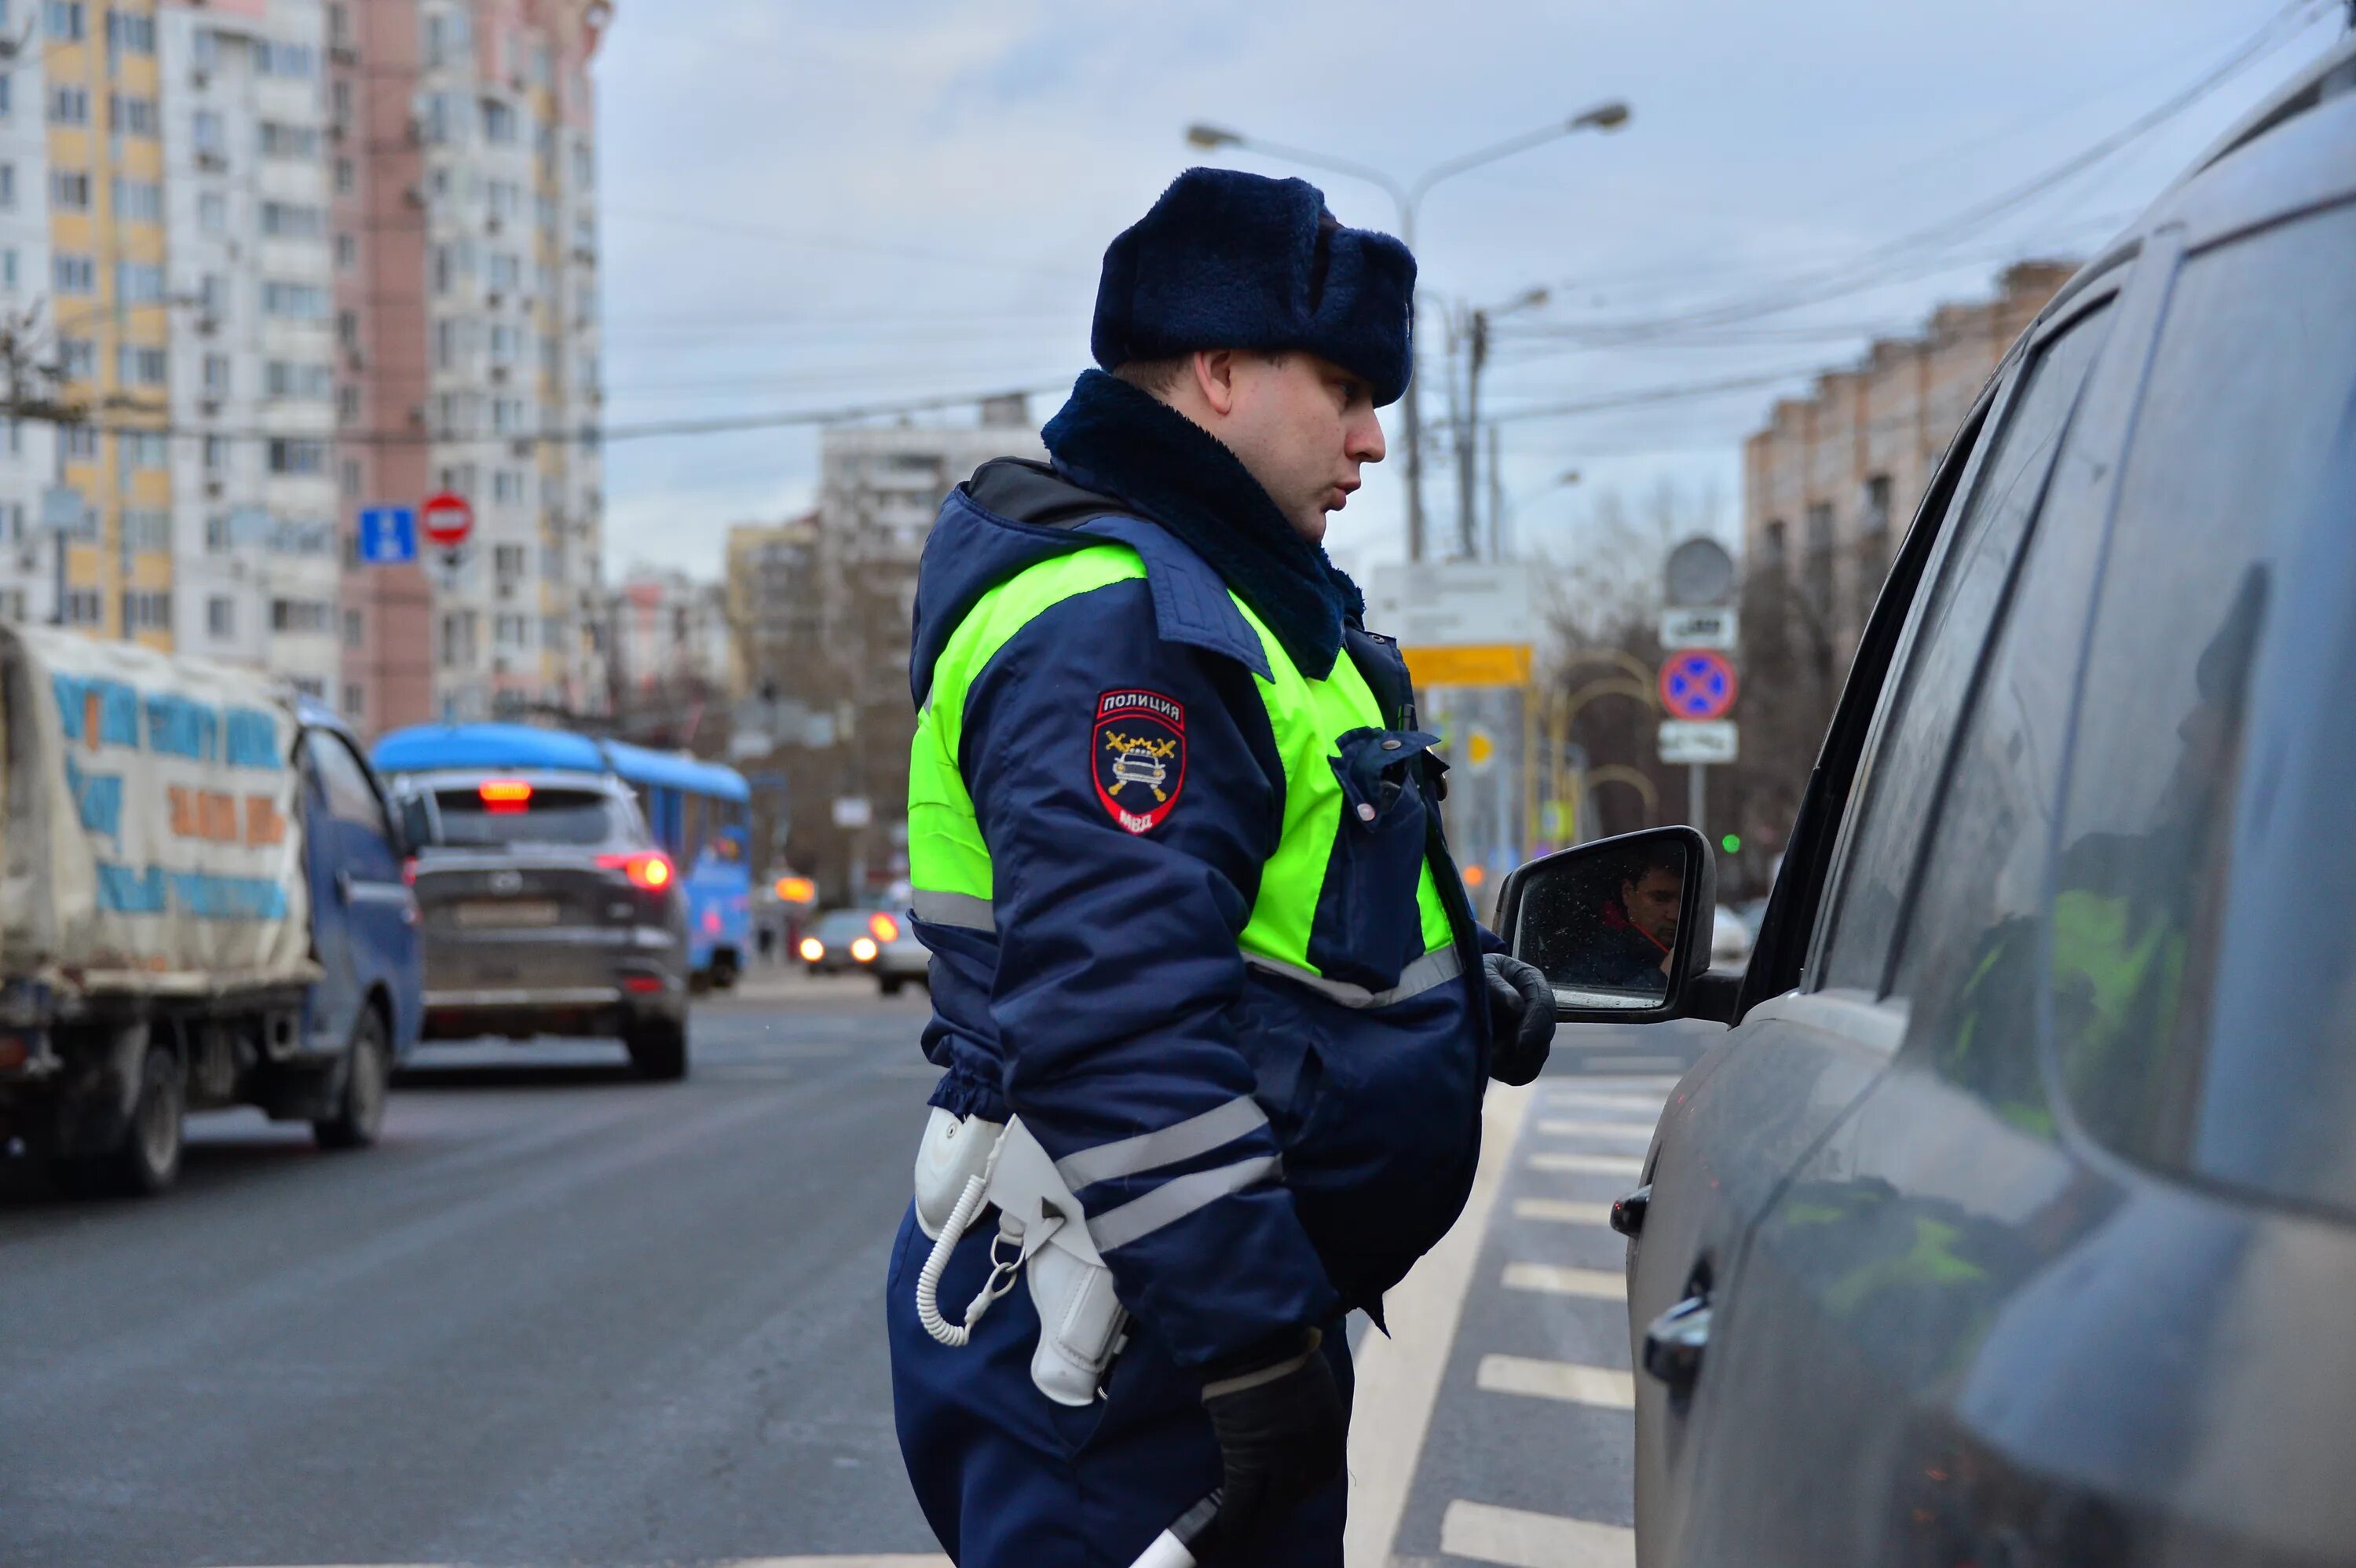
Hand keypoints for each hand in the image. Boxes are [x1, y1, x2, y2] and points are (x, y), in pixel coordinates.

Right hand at [1196, 1328, 1344, 1553]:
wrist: (1257, 1340)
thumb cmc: (1281, 1344)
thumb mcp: (1311, 1374)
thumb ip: (1305, 1401)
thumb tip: (1287, 1416)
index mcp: (1330, 1425)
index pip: (1325, 1470)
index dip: (1308, 1484)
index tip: (1294, 1487)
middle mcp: (1312, 1449)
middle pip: (1301, 1491)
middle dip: (1285, 1505)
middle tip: (1270, 1513)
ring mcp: (1281, 1457)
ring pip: (1273, 1502)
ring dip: (1262, 1520)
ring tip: (1248, 1530)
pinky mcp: (1248, 1460)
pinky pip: (1242, 1500)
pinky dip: (1235, 1519)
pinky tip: (1228, 1529)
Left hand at [1484, 953, 1555, 1084]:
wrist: (1459, 991)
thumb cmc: (1472, 974)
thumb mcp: (1481, 971)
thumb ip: (1496, 986)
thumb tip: (1516, 1006)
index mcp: (1532, 984)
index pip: (1544, 1007)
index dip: (1535, 1027)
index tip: (1520, 1042)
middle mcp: (1538, 1012)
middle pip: (1542, 1038)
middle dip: (1518, 1050)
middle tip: (1491, 1055)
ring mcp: (1531, 1035)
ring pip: (1533, 1059)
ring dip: (1511, 1062)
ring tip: (1484, 1055)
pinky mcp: (1519, 1056)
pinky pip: (1522, 1073)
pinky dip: (1507, 1072)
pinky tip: (1488, 1064)